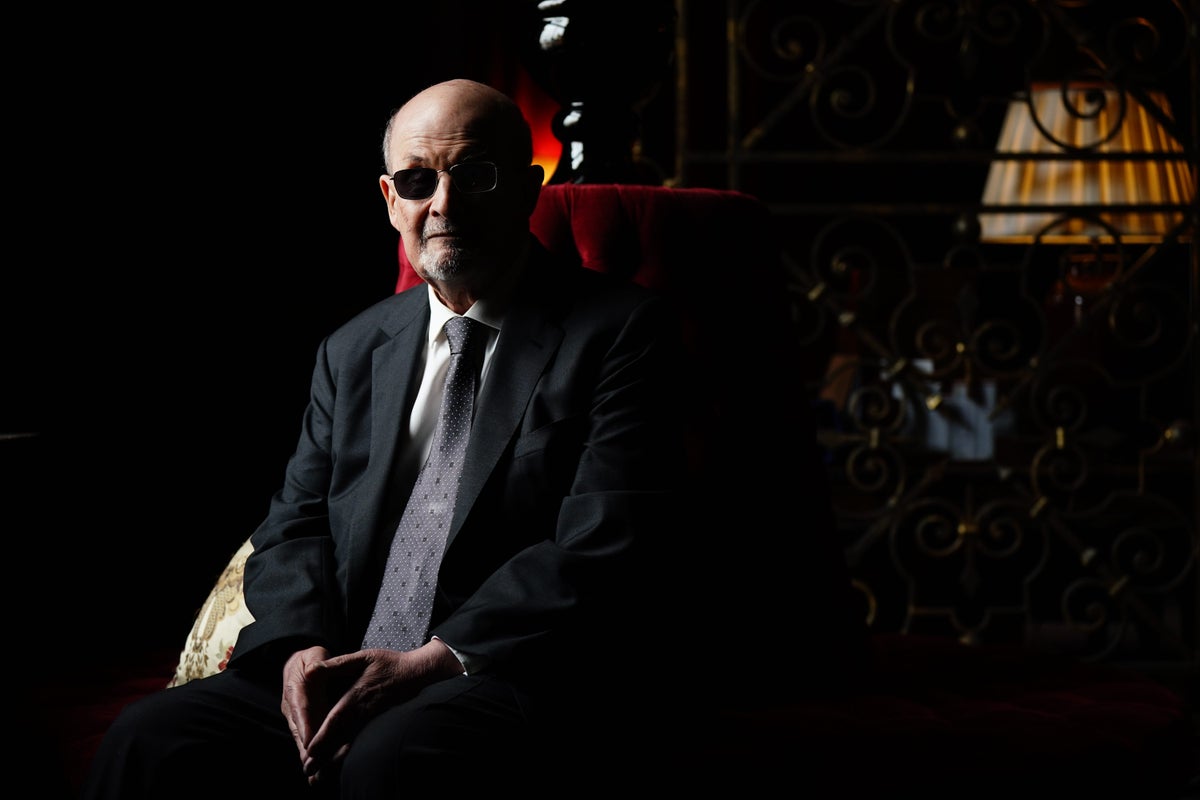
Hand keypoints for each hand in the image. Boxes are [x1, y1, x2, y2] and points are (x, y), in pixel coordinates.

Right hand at [279, 645, 333, 776]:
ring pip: (301, 739)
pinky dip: (311, 755)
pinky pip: (306, 740)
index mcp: (295, 687)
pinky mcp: (301, 724)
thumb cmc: (312, 658)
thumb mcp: (315, 654)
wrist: (302, 663)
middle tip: (314, 764)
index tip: (309, 740)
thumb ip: (316, 660)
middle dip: (306, 748)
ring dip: (308, 755)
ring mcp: (295, 717)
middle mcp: (291, 706)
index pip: (300, 707)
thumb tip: (313, 670)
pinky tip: (318, 771)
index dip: (304, 724)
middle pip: (298, 729)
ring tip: (316, 773)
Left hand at [297, 640, 463, 784]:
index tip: (310, 749)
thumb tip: (312, 670)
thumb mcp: (364, 657)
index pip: (337, 717)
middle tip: (309, 769)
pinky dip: (347, 752)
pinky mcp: (377, 722)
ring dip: (334, 757)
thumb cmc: (390, 664)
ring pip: (350, 741)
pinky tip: (338, 761)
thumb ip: (338, 663)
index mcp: (357, 694)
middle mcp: (364, 710)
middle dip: (324, 753)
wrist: (418, 674)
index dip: (324, 734)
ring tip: (318, 773)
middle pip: (341, 736)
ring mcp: (372, 719)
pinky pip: (360, 740)